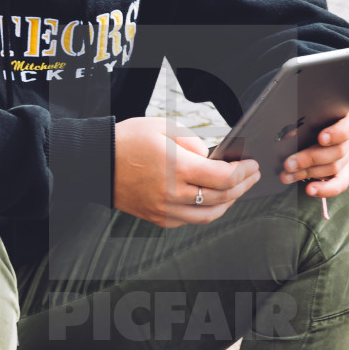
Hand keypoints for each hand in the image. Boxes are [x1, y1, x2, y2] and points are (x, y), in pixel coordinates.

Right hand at [114, 118, 259, 227]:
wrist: (96, 162)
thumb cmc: (128, 141)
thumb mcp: (164, 128)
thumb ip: (194, 143)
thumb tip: (212, 158)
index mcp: (177, 169)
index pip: (223, 177)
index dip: (244, 172)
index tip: (252, 164)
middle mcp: (173, 195)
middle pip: (222, 198)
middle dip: (243, 186)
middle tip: (252, 176)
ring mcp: (165, 210)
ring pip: (209, 215)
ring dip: (228, 203)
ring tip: (237, 190)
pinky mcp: (157, 219)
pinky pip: (190, 221)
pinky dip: (206, 212)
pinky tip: (212, 200)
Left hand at [280, 106, 348, 198]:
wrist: (320, 130)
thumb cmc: (314, 119)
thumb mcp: (311, 115)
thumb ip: (303, 120)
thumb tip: (288, 134)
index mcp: (346, 119)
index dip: (337, 133)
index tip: (321, 138)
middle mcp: (348, 140)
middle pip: (337, 150)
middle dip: (310, 158)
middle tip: (288, 163)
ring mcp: (346, 157)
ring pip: (333, 167)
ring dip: (307, 173)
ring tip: (287, 175)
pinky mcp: (342, 173)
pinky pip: (338, 184)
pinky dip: (324, 189)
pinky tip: (310, 190)